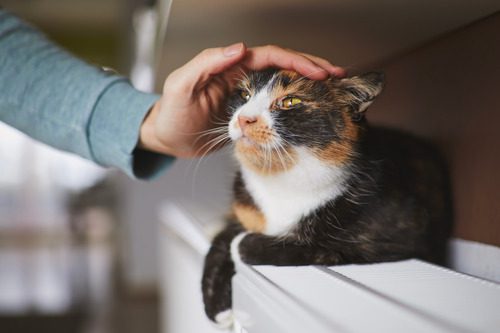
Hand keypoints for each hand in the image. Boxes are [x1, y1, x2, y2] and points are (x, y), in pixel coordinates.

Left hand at [139, 43, 344, 157]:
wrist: (167, 139)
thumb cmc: (171, 112)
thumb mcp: (183, 85)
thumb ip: (207, 63)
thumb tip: (240, 47)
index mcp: (231, 66)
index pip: (271, 56)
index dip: (296, 61)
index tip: (319, 72)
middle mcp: (243, 77)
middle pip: (283, 66)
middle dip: (311, 68)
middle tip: (337, 75)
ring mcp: (248, 96)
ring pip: (283, 84)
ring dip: (307, 84)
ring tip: (333, 89)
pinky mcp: (249, 115)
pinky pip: (276, 105)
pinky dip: (294, 103)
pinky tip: (309, 107)